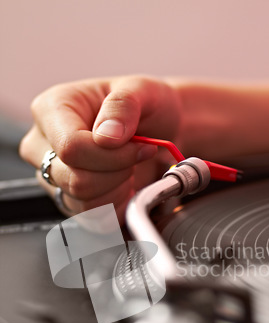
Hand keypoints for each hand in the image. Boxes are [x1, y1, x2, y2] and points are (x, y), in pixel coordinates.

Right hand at [19, 75, 181, 222]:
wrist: (160, 129)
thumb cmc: (145, 107)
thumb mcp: (141, 90)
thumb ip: (123, 106)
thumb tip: (107, 135)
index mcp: (51, 110)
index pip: (70, 147)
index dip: (112, 156)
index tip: (142, 147)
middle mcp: (43, 146)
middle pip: (75, 180)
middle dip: (118, 172)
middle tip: (138, 156)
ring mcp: (53, 177)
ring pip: (84, 202)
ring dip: (119, 189)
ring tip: (130, 167)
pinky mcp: (70, 202)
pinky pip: (93, 218)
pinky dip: (118, 205)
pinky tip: (125, 184)